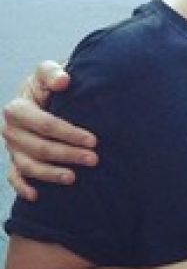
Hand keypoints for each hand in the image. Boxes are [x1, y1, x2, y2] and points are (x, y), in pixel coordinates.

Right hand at [2, 61, 97, 200]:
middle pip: (39, 147)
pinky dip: (23, 187)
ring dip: (50, 174)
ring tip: (74, 178)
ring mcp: (12, 147)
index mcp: (18, 108)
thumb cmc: (50, 83)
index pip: (45, 124)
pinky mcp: (15, 158)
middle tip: (94, 159)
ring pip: (28, 166)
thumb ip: (53, 73)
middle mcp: (11, 129)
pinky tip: (37, 196)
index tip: (93, 140)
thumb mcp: (48, 72)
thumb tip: (64, 81)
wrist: (44, 93)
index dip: (69, 133)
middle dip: (67, 155)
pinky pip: (14, 177)